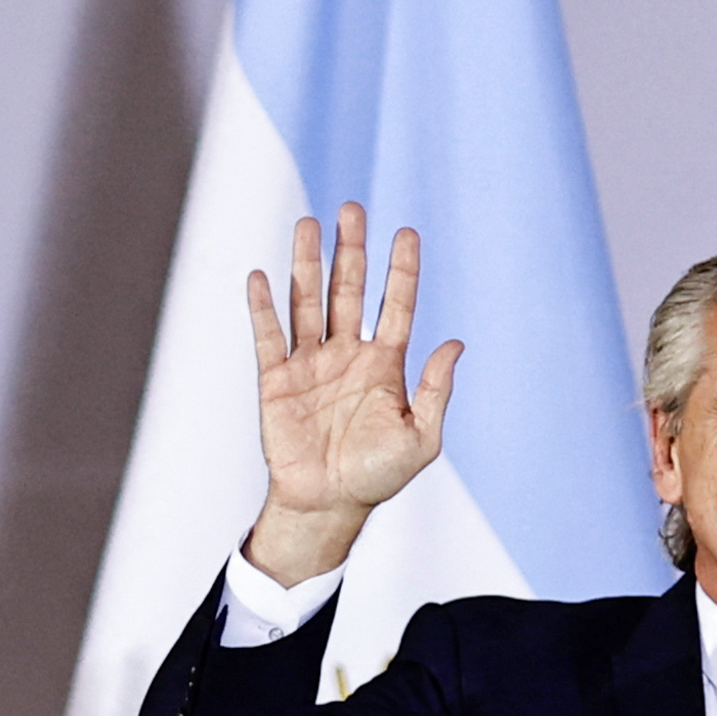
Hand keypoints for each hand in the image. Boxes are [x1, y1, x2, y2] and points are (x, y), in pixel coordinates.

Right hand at [240, 204, 458, 585]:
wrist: (328, 506)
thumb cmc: (377, 477)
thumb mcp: (422, 439)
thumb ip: (435, 391)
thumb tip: (455, 344)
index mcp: (385, 364)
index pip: (395, 304)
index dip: (402, 269)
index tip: (406, 233)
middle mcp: (348, 354)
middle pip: (349, 289)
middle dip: (351, 249)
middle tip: (351, 209)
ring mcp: (311, 365)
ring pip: (309, 302)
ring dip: (307, 264)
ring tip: (308, 225)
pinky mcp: (277, 381)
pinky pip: (270, 337)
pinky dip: (264, 307)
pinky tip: (262, 276)